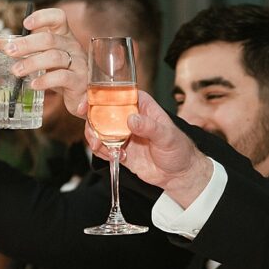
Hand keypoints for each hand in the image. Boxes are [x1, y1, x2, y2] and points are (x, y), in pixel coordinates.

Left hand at [4, 8, 87, 117]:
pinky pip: (62, 77)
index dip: (42, 17)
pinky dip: (45, 81)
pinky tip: (33, 84)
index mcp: (64, 36)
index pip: (58, 17)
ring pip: (54, 57)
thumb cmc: (60, 73)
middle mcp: (73, 46)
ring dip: (32, 63)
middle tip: (9, 51)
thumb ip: (24, 49)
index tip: (25, 24)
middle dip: (26, 44)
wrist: (81, 96)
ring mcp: (78, 63)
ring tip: (16, 71)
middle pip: (49, 39)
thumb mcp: (42, 57)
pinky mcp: (79, 81)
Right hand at [83, 90, 212, 207]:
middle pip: (103, 111)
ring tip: (100, 147)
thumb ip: (150, 127)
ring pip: (100, 130)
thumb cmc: (179, 150)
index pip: (119, 94)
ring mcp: (124, 134)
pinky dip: (102, 152)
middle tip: (92, 131)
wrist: (180, 175)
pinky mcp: (121, 150)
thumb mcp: (167, 136)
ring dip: (95, 138)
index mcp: (142, 106)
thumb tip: (131, 119)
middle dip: (92, 120)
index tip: (89, 102)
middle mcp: (130, 117)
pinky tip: (114, 157)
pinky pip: (104, 148)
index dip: (102, 95)